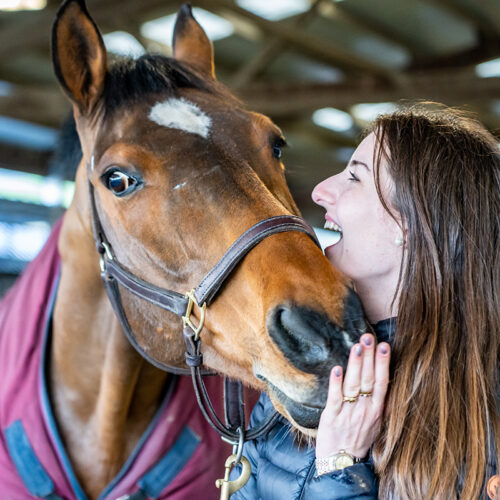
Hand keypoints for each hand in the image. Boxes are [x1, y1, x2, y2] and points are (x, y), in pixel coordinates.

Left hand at [316, 333, 390, 459]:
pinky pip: (335, 397)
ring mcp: (349, 413)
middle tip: (368, 337)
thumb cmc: (358, 441)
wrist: (342, 466)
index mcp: (377, 410)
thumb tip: (381, 379)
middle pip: (368, 379)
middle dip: (369, 356)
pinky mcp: (332, 417)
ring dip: (355, 364)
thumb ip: (377, 402)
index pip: (382, 382)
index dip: (383, 363)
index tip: (384, 345)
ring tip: (356, 347)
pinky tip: (337, 369)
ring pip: (353, 385)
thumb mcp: (375, 424)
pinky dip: (336, 383)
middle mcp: (365, 410)